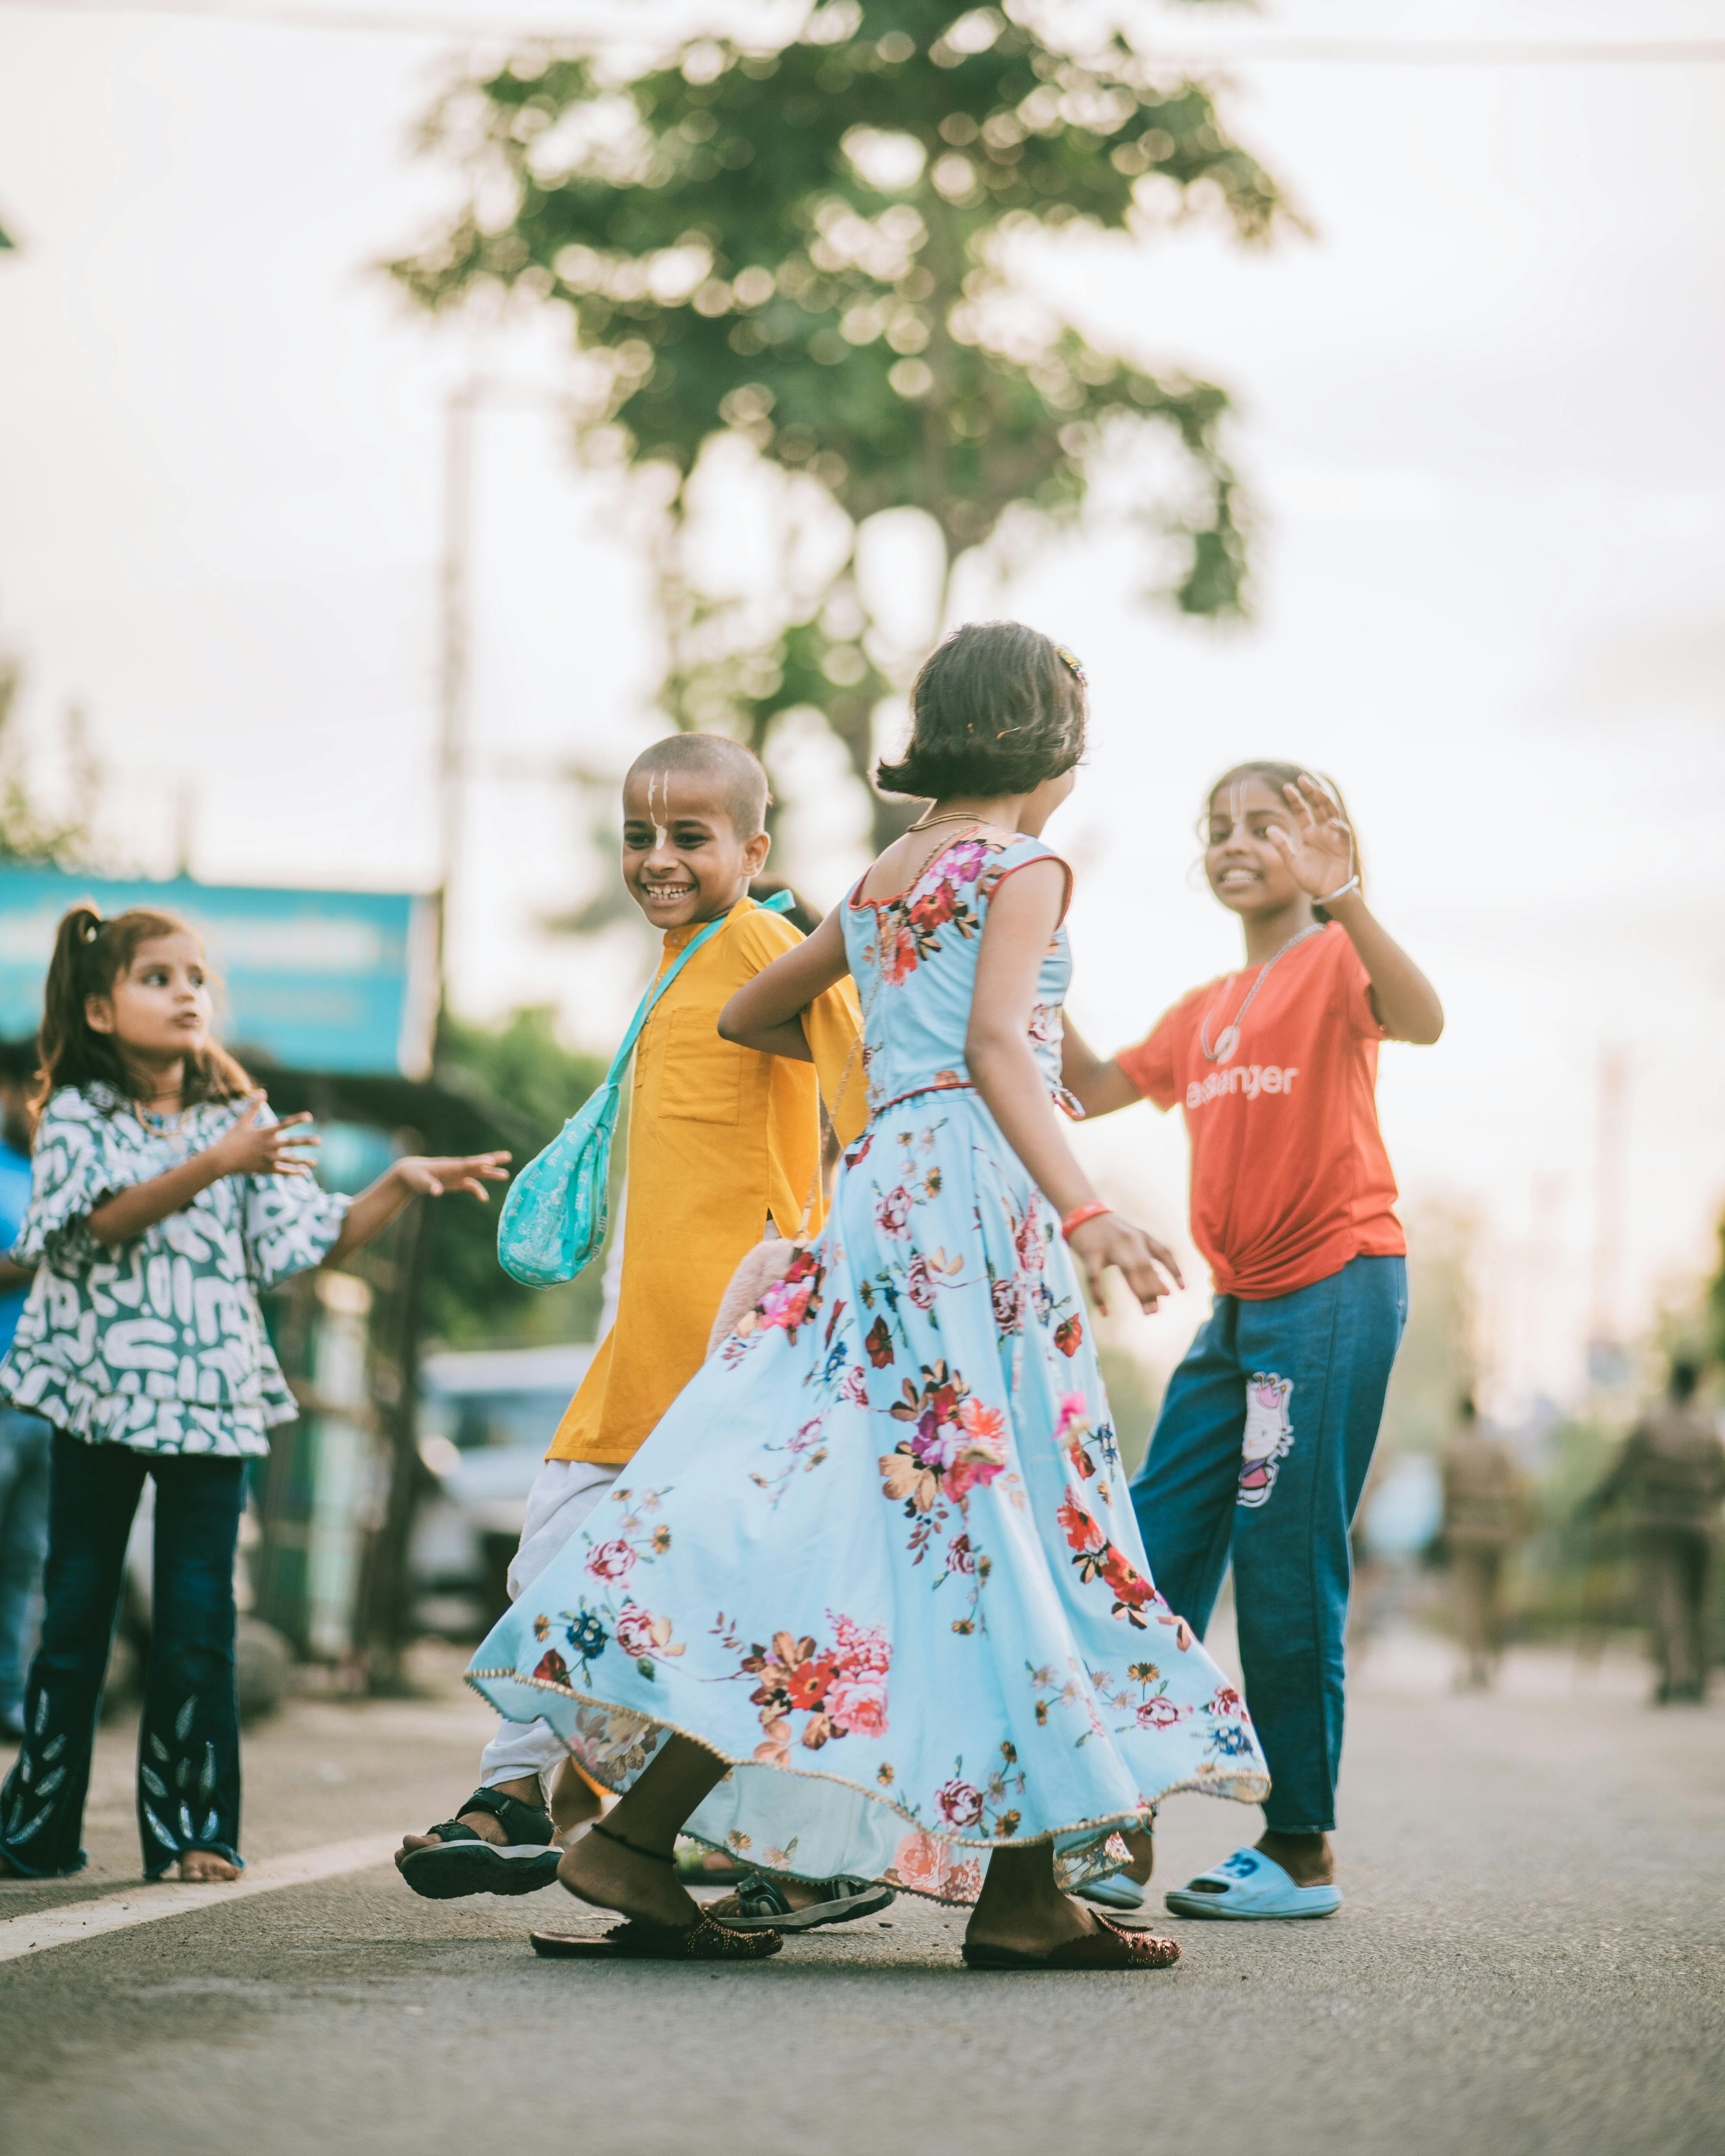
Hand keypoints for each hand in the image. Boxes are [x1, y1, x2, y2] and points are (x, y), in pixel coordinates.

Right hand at [214, 1094, 318, 1177]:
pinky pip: (283, 1171)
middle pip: (292, 1143)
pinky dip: (294, 1172)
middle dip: (306, 1141)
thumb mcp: (243, 1121)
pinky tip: (304, 1172)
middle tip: (318, 1141)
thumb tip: (262, 1092)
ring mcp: (269, 1158)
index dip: (297, 1120)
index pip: (284, 1124)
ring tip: (315, 1162)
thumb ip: (254, 1107)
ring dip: (304, 1161)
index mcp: (265, 1132)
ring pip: (290, 1160)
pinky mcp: (267, 1169)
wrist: (223, 1159)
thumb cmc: (232, 1138)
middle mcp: (270, 1145)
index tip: (309, 1117)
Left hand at [394, 1152, 511, 1200]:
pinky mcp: (456, 1181)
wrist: (411, 1174)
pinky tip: (484, 1199)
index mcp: (450, 1166)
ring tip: (506, 1175)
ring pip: (478, 1172)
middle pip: (478, 1163)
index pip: (467, 1164)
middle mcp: (457, 1168)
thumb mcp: (420, 1182)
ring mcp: (458, 1174)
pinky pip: (470, 1185)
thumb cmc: (415, 1176)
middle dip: (492, 1160)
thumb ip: (430, 1186)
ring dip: (491, 1173)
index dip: (479, 1162)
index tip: (491, 1161)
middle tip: (508, 1156)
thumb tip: (437, 1192)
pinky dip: (478, 1190)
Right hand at [1067, 1212, 1181, 1316]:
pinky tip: (1105, 1312)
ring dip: (1139, 1293)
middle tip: (1155, 1311)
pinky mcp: (1091, 1252)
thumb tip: (1166, 1292)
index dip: (1174, 1270)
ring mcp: (1110, 1246)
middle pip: (1145, 1267)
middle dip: (1153, 1289)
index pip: (1163, 1253)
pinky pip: (1095, 1278)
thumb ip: (1148, 1264)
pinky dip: (1099, 1296)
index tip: (1183, 1289)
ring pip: (1128, 1271)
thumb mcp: (1133, 1243)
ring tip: (1146, 1312)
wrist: (1084, 1214)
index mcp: (1142, 1237)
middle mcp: (1129, 1240)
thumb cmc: (1112, 1234)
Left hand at [1267, 773, 1355, 900]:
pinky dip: (1338, 826)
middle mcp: (1322, 831)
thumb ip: (1282, 845)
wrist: (1326, 893)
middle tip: (1303, 779)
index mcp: (1309, 833)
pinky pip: (1342, 833)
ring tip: (1316, 791)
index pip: (1302, 811)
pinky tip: (1331, 822)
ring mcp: (1334, 837)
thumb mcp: (1291, 861)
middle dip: (1312, 792)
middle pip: (1318, 806)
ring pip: (1331, 813)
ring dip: (1325, 801)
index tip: (1286, 787)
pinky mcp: (1344, 846)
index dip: (1296, 799)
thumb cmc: (1310, 878)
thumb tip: (1268, 828)